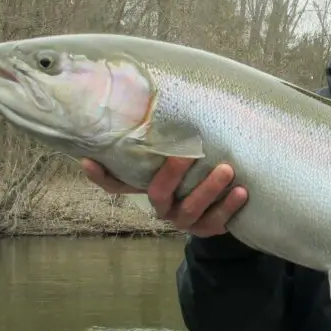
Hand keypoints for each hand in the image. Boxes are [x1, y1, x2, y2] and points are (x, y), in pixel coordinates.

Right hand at [81, 158, 247, 236]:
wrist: (223, 208)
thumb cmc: (197, 173)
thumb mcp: (181, 159)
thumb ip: (170, 143)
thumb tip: (166, 100)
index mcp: (149, 187)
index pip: (117, 184)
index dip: (102, 176)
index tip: (89, 160)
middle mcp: (162, 206)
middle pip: (158, 193)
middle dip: (173, 174)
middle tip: (189, 154)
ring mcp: (184, 220)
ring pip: (190, 209)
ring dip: (208, 189)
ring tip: (228, 170)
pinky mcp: (206, 229)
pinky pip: (216, 222)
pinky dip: (229, 207)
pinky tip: (242, 192)